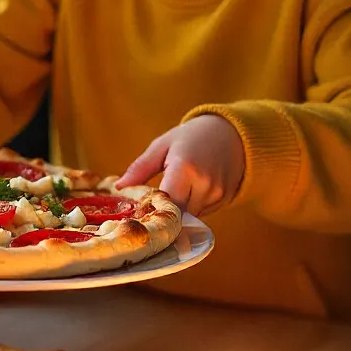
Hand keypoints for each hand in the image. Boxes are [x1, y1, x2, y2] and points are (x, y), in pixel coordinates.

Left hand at [115, 114, 245, 215]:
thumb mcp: (163, 145)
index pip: (166, 203)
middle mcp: (204, 184)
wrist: (232, 133)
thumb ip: (140, 168)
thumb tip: (119, 187)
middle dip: (163, 213)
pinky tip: (188, 192)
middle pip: (177, 215)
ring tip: (170, 195)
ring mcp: (217, 193)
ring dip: (178, 211)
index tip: (138, 211)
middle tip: (149, 208)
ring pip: (189, 217)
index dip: (152, 210)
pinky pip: (201, 213)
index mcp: (185, 168)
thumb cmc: (192, 137)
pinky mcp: (225, 200)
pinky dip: (191, 208)